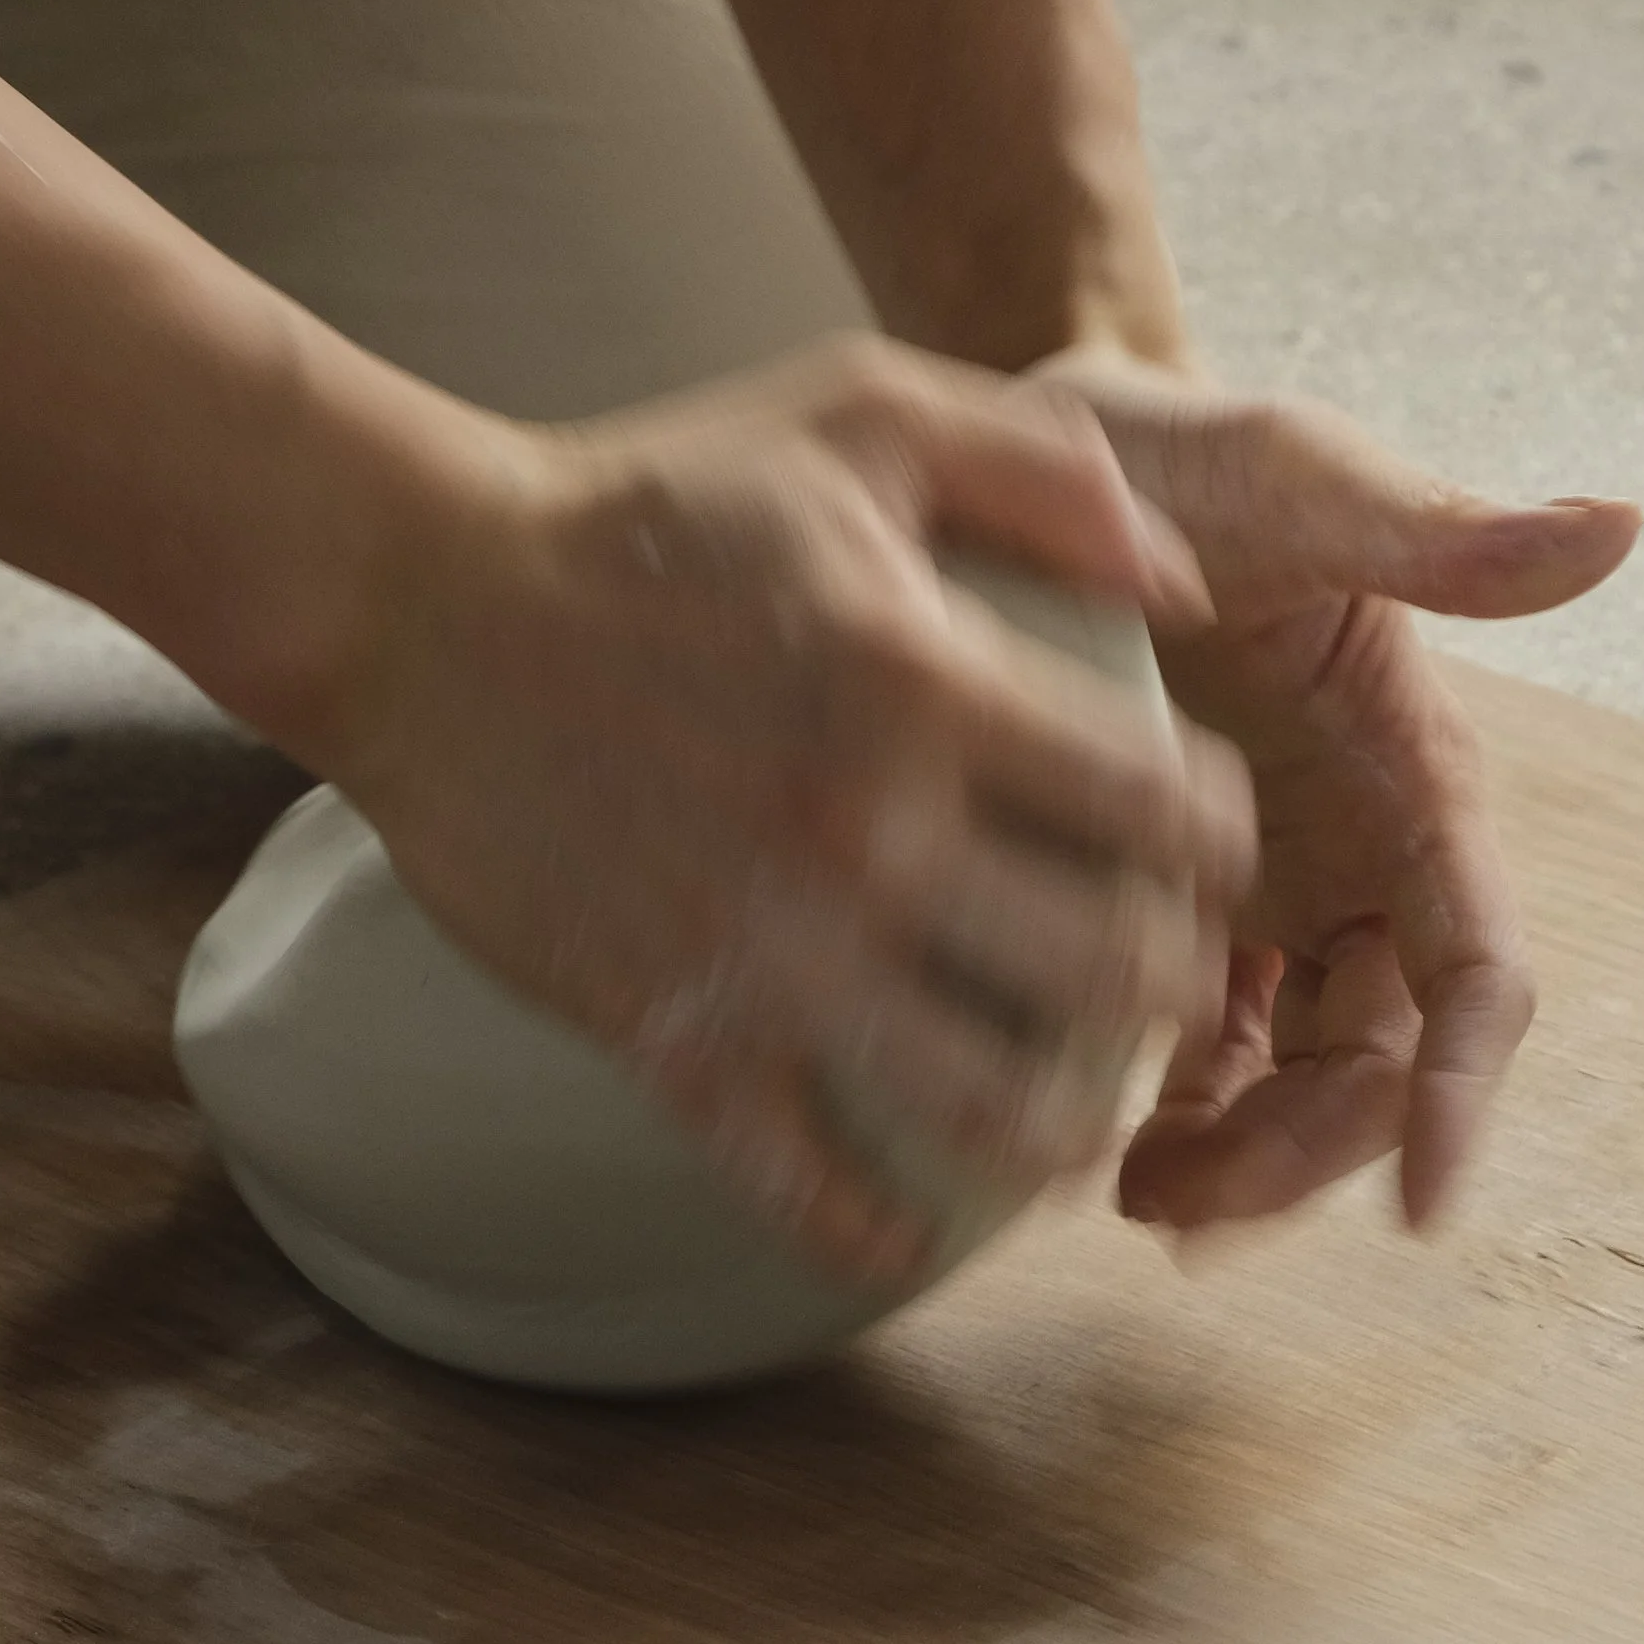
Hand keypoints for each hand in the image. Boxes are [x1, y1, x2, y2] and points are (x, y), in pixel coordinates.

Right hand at [325, 336, 1256, 1286]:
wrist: (423, 603)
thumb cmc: (647, 499)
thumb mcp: (859, 412)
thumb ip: (1046, 470)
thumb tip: (1194, 584)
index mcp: (930, 686)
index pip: (1170, 811)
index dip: (1219, 838)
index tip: (1199, 841)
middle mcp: (870, 837)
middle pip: (1117, 979)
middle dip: (1172, 988)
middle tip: (1154, 975)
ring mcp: (771, 955)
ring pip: (992, 1116)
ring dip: (1062, 1126)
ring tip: (1065, 1101)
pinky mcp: (670, 1035)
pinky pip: (807, 1191)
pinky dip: (879, 1231)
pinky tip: (911, 1216)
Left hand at [1032, 357, 1639, 1234]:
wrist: (1024, 450)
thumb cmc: (1173, 450)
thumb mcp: (1287, 476)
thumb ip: (1432, 532)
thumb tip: (1614, 526)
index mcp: (1413, 777)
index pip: (1476, 972)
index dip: (1463, 1093)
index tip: (1428, 1205)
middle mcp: (1356, 853)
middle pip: (1377, 1062)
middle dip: (1310, 1153)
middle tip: (1192, 1209)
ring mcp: (1259, 887)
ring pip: (1289, 1078)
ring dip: (1237, 1161)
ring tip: (1134, 1199)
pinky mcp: (1161, 899)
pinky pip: (1188, 1042)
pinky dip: (1162, 1111)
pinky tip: (1095, 1147)